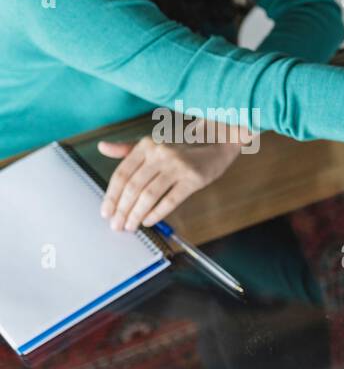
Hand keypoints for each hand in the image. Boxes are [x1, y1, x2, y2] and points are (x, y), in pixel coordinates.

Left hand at [99, 127, 244, 231]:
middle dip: (122, 209)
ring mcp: (178, 166)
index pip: (122, 174)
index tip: (106, 211)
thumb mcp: (153, 143)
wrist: (216, 142)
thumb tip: (102, 147)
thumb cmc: (182, 146)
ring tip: (130, 226)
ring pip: (150, 195)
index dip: (111, 195)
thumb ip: (127, 148)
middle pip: (134, 187)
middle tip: (116, 224)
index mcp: (146, 145)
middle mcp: (160, 154)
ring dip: (136, 214)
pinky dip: (157, 213)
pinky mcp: (194, 179)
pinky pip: (171, 200)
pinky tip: (149, 221)